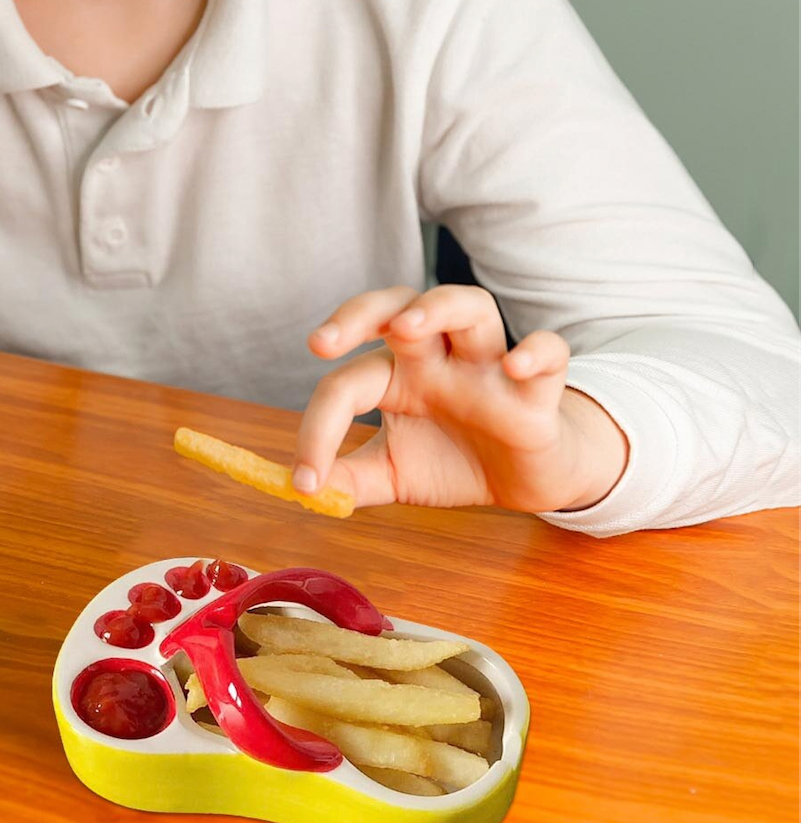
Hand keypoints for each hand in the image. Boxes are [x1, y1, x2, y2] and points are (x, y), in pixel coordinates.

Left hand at [292, 285, 627, 512]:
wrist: (522, 480)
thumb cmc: (454, 463)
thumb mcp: (393, 475)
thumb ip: (349, 480)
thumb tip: (302, 488)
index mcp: (398, 377)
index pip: (349, 381)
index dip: (319, 427)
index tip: (305, 479)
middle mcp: (438, 360)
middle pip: (400, 303)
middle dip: (359, 313)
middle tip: (321, 344)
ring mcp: (487, 368)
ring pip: (471, 305)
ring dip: (438, 307)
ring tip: (406, 327)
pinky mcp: (538, 389)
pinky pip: (549, 352)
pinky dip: (536, 352)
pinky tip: (514, 367)